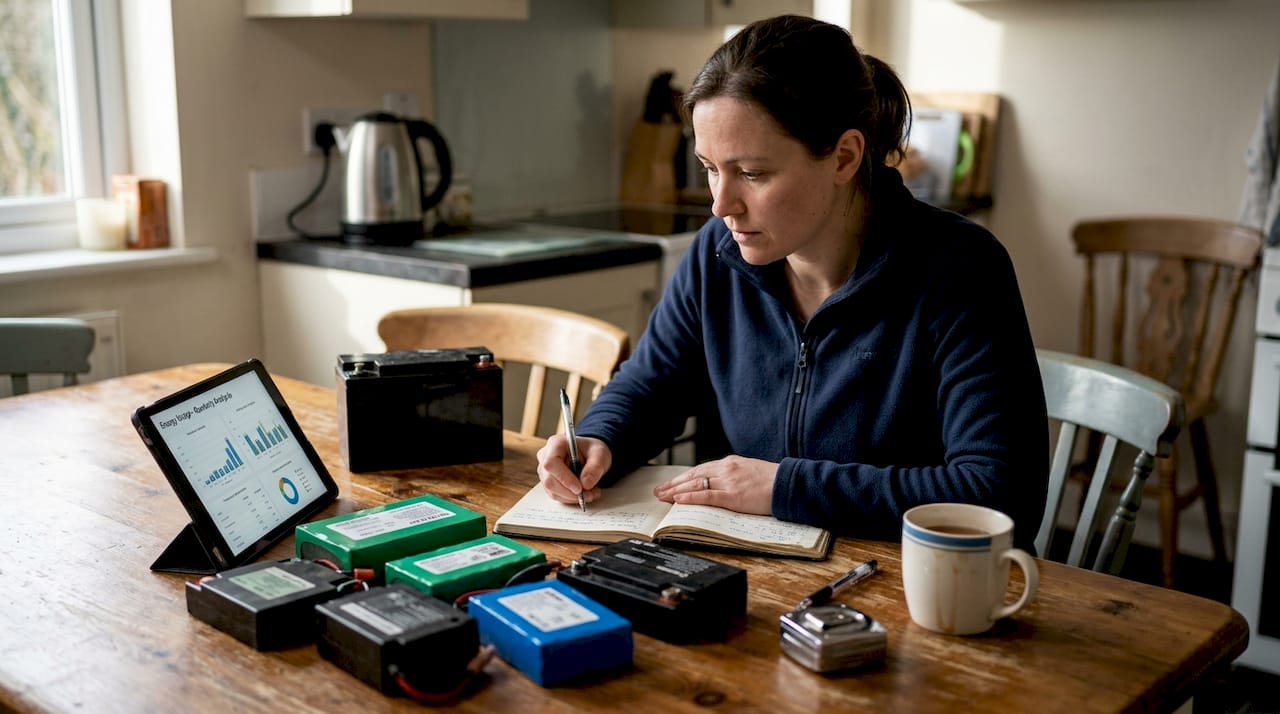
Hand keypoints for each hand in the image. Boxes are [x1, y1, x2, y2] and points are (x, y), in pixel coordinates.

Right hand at [536, 434, 610, 505]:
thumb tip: (586, 484)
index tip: (579, 488)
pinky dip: (571, 498)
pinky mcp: (549, 482)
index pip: (551, 463)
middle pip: (549, 480)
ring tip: (591, 493)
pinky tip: (584, 494)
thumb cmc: (592, 451)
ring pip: (552, 491)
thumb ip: (594, 467)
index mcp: (556, 444)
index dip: (564, 478)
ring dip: (572, 497)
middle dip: (570, 492)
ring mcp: (545, 471)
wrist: (590, 455)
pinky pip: (556, 495)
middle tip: (590, 494)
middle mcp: (546, 457)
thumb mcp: (600, 455)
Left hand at [652, 456, 776, 515]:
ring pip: (696, 485)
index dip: (682, 478)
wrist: (789, 484)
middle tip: (658, 492)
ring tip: (663, 497)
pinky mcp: (733, 496)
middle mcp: (726, 469)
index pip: (700, 470)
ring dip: (676, 492)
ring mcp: (728, 482)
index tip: (670, 484)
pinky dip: (691, 498)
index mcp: (729, 463)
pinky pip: (707, 496)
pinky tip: (679, 500)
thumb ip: (733, 476)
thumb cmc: (772, 481)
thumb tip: (719, 484)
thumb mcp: (749, 471)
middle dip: (674, 484)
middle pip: (693, 476)